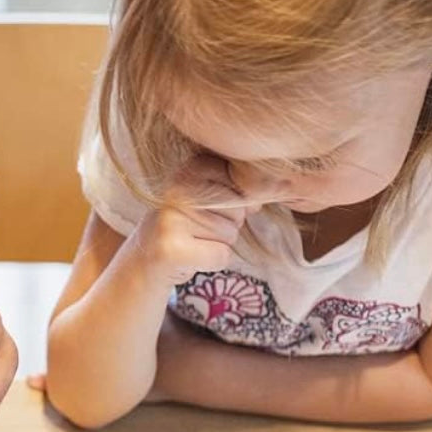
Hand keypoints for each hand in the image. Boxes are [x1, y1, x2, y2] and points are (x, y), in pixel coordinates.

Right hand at [134, 160, 252, 285]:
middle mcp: (176, 190)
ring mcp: (172, 219)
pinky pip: (221, 255)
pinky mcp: (172, 248)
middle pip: (238, 209)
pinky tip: (191, 256)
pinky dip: (213, 261)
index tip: (210, 207)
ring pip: (230, 234)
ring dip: (218, 243)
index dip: (235, 201)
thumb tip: (285, 185)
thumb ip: (242, 187)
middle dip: (228, 224)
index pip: (241, 182)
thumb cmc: (187, 226)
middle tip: (199, 228)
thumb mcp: (211, 197)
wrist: (146, 258)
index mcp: (188, 169)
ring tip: (192, 240)